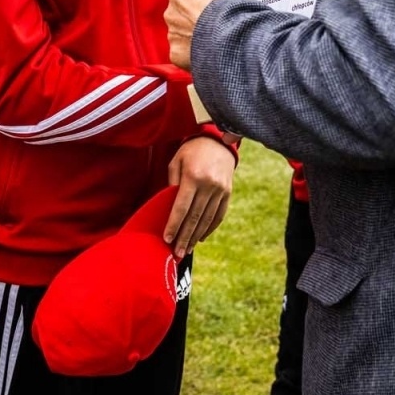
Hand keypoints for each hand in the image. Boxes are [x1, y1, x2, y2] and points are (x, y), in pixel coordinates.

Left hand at [164, 136, 235, 257]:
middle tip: (177, 253)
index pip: (181, 207)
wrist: (218, 140)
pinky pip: (218, 215)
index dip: (174, 225)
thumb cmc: (191, 151)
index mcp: (193, 176)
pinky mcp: (228, 193)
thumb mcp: (176, 162)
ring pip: (207, 219)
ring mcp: (221, 190)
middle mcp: (209, 184)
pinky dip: (209, 228)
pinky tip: (200, 238)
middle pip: (194, 217)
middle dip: (184, 237)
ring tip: (187, 249)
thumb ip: (172, 185)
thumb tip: (169, 209)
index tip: (167, 239)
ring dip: (196, 236)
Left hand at [165, 0, 251, 69]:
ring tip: (217, 37)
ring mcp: (173, 34)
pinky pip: (185, 53)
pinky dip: (196, 53)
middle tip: (217, 20)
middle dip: (198, 17)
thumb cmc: (231, 9)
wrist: (232, 35)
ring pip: (183, 35)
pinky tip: (211, 51)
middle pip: (183, 13)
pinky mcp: (177, 54)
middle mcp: (171, 12)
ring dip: (196, 36)